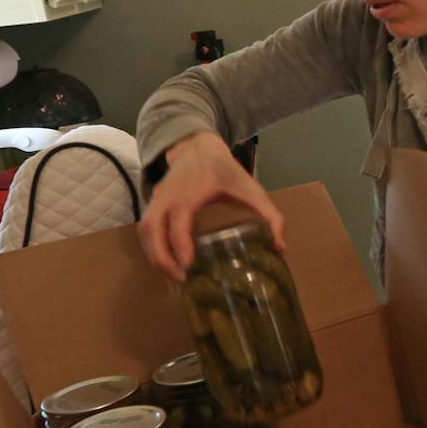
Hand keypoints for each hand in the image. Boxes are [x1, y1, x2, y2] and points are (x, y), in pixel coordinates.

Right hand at [139, 132, 286, 281]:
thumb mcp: (252, 189)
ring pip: (145, 232)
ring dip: (155, 257)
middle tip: (181, 280)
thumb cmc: (226, 171)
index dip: (180, 243)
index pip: (178, 219)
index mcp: (190, 192)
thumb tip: (281, 248)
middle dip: (162, 258)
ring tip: (174, 278)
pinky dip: (153, 249)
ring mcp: (156, 200)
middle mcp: (167, 196)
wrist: (197, 148)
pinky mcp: (153, 205)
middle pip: (152, 230)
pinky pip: (146, 230)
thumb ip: (271, 217)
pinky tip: (168, 266)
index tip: (188, 265)